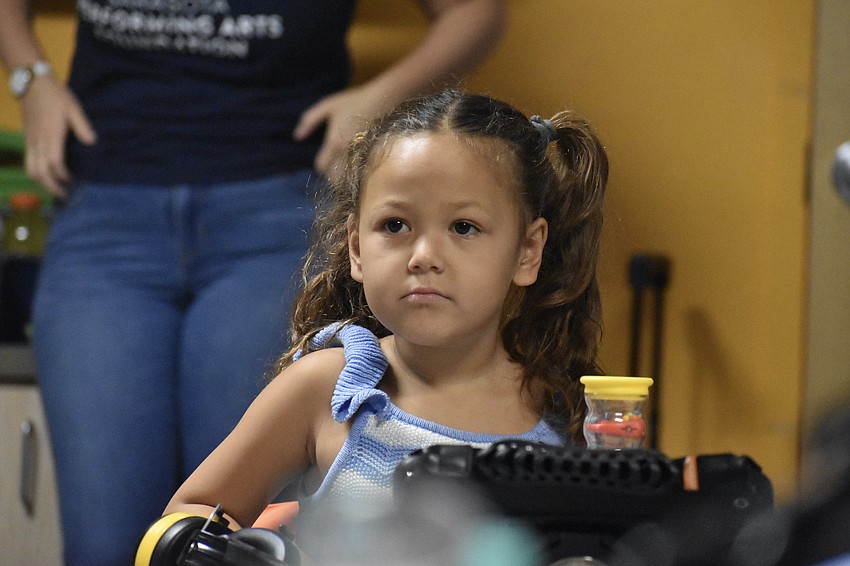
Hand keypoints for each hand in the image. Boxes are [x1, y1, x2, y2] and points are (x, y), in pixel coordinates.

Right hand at [21, 75, 95, 197]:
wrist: (32, 83)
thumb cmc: (56, 95)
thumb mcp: (73, 107)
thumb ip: (82, 126)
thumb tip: (92, 142)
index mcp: (51, 135)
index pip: (54, 164)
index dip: (63, 176)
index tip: (74, 182)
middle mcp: (38, 141)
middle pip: (39, 172)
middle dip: (51, 186)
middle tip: (64, 195)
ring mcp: (30, 140)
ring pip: (30, 168)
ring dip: (41, 182)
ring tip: (55, 189)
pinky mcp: (27, 139)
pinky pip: (28, 161)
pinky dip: (36, 173)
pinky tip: (48, 176)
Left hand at [293, 86, 395, 177]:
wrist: (385, 98)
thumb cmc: (354, 100)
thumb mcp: (328, 106)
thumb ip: (310, 120)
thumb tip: (297, 136)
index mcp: (334, 142)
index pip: (322, 166)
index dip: (320, 167)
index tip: (323, 163)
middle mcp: (347, 152)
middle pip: (336, 177)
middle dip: (333, 176)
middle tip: (334, 170)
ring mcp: (362, 154)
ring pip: (350, 176)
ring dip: (345, 176)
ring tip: (345, 171)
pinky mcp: (373, 155)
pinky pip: (362, 171)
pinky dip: (358, 172)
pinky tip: (358, 166)